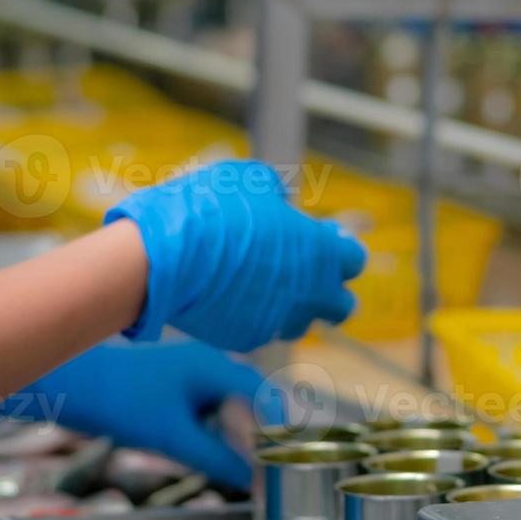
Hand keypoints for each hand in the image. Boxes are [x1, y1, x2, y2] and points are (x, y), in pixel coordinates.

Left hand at [21, 339, 283, 488]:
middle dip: (266, 435)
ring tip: (254, 468)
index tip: (293, 461)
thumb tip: (254, 480)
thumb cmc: (123, 403)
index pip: (266, 398)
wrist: (72, 384)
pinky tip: (220, 454)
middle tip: (277, 470)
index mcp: (216, 368)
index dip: (283, 431)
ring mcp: (193, 373)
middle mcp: (211, 365)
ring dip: (244, 435)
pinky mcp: (177, 385)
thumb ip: (217, 458)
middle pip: (253, 401)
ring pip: (232, 406)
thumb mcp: (174, 437)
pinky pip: (213, 407)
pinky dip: (222, 430)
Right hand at [108, 160, 366, 351]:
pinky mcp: (246, 338)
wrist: (166, 257)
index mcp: (320, 252)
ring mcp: (278, 320)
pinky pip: (259, 330)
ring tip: (264, 287)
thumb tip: (278, 203)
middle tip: (308, 278)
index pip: (354, 260)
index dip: (340, 250)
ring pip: (299, 323)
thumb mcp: (251, 181)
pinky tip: (229, 296)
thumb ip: (275, 196)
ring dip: (290, 308)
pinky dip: (251, 316)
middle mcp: (308, 292)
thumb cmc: (212, 208)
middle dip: (330, 293)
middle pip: (341, 305)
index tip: (323, 240)